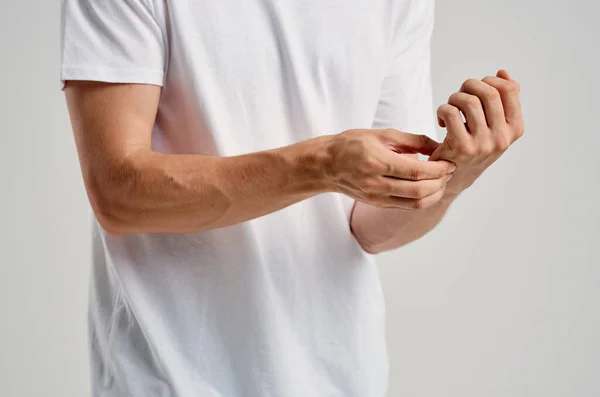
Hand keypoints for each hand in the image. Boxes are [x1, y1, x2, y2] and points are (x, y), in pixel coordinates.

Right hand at [324, 129, 454, 209]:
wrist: (326, 165)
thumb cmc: (351, 144)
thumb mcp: (381, 134)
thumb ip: (412, 140)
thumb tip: (438, 145)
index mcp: (378, 162)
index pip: (417, 171)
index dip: (439, 169)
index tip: (450, 162)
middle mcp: (377, 183)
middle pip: (419, 190)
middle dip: (440, 182)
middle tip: (450, 171)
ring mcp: (376, 197)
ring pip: (415, 203)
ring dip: (434, 194)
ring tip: (442, 181)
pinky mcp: (377, 204)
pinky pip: (406, 206)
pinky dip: (422, 200)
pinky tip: (429, 189)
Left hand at [430, 70, 524, 196]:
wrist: (454, 179)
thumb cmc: (473, 147)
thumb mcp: (494, 127)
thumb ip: (503, 101)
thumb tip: (503, 73)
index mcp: (514, 129)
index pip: (510, 90)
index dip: (490, 80)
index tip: (477, 88)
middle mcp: (502, 138)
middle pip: (489, 92)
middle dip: (470, 86)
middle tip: (460, 95)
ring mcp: (483, 144)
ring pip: (469, 101)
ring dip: (455, 98)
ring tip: (451, 107)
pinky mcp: (461, 148)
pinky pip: (451, 113)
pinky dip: (442, 110)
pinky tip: (443, 120)